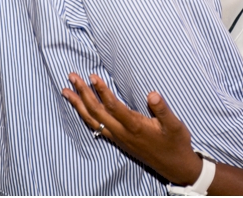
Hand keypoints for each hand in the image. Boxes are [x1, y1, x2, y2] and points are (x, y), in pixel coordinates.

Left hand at [63, 74, 200, 186]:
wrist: (175, 167)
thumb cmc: (176, 142)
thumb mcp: (175, 125)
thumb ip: (162, 109)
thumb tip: (152, 94)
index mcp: (135, 126)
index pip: (113, 107)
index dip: (102, 91)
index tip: (92, 76)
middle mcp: (122, 133)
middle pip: (97, 112)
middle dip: (83, 93)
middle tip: (72, 77)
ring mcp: (119, 138)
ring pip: (93, 121)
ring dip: (79, 105)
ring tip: (67, 91)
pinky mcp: (119, 141)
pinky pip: (97, 128)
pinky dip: (85, 116)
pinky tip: (80, 109)